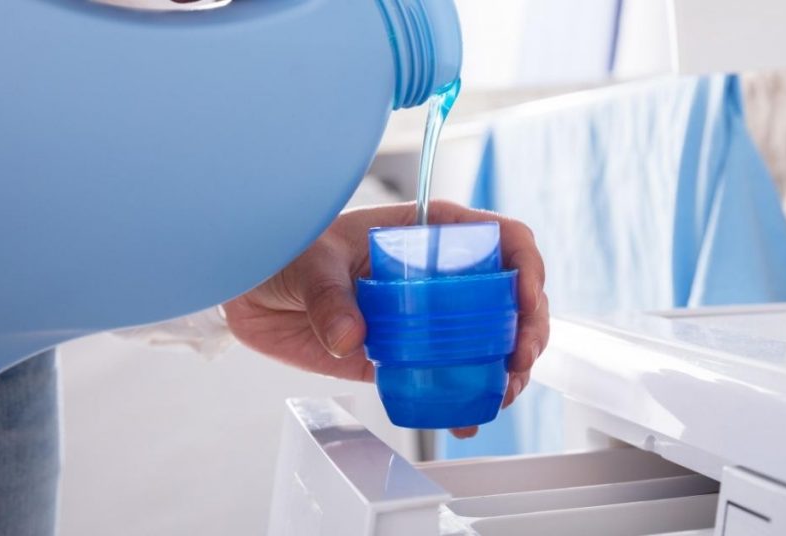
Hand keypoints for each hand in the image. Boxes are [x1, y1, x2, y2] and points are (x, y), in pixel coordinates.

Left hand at [223, 200, 548, 437]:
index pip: (502, 240)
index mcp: (432, 233)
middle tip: (519, 359)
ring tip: (501, 392)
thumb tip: (350, 337)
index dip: (527, 266)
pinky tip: (468, 417)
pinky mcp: (409, 357)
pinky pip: (450, 379)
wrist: (255, 288)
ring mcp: (431, 319)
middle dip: (530, 329)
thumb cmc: (288, 250)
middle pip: (511, 297)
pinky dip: (466, 400)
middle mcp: (442, 276)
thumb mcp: (312, 262)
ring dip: (508, 369)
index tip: (526, 298)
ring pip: (492, 343)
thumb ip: (330, 297)